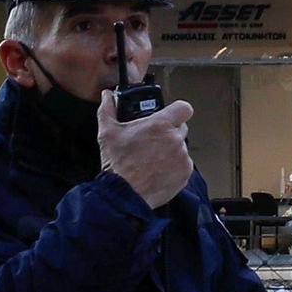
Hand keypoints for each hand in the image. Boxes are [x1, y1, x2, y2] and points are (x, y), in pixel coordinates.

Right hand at [99, 92, 196, 207]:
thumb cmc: (117, 164)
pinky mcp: (184, 174)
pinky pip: (183, 165)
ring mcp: (182, 158)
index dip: (177, 110)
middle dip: (170, 132)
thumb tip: (107, 96)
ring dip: (171, 150)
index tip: (170, 115)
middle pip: (181, 128)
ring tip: (153, 158)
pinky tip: (158, 170)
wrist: (124, 195)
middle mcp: (175, 140)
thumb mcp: (107, 133)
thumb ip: (108, 109)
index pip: (184, 108)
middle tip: (153, 140)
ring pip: (181, 147)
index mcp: (160, 125)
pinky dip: (174, 166)